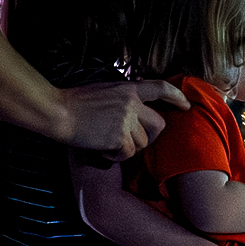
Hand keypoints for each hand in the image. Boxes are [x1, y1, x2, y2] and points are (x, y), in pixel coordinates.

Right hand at [58, 80, 189, 157]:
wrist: (58, 112)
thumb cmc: (75, 102)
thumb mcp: (104, 91)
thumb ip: (123, 97)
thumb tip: (138, 107)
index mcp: (127, 88)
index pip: (159, 88)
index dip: (176, 96)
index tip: (186, 106)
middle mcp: (131, 102)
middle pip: (158, 125)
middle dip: (148, 137)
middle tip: (130, 141)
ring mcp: (126, 119)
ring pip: (142, 143)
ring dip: (127, 148)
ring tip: (106, 142)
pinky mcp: (119, 136)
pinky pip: (128, 154)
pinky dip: (115, 157)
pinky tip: (101, 149)